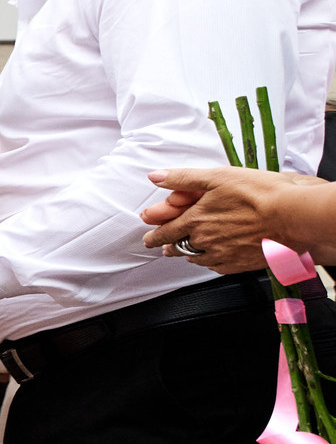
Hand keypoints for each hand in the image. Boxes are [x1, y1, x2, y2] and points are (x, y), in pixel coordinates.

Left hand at [138, 165, 292, 273]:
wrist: (293, 217)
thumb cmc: (260, 194)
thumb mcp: (218, 176)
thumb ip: (183, 178)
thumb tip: (155, 176)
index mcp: (196, 220)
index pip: (165, 232)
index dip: (155, 236)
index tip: (150, 239)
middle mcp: (205, 241)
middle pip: (179, 248)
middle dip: (170, 247)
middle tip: (166, 248)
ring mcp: (222, 255)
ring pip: (197, 259)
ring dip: (190, 255)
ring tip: (189, 254)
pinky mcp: (240, 264)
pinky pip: (218, 267)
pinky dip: (212, 263)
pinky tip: (215, 259)